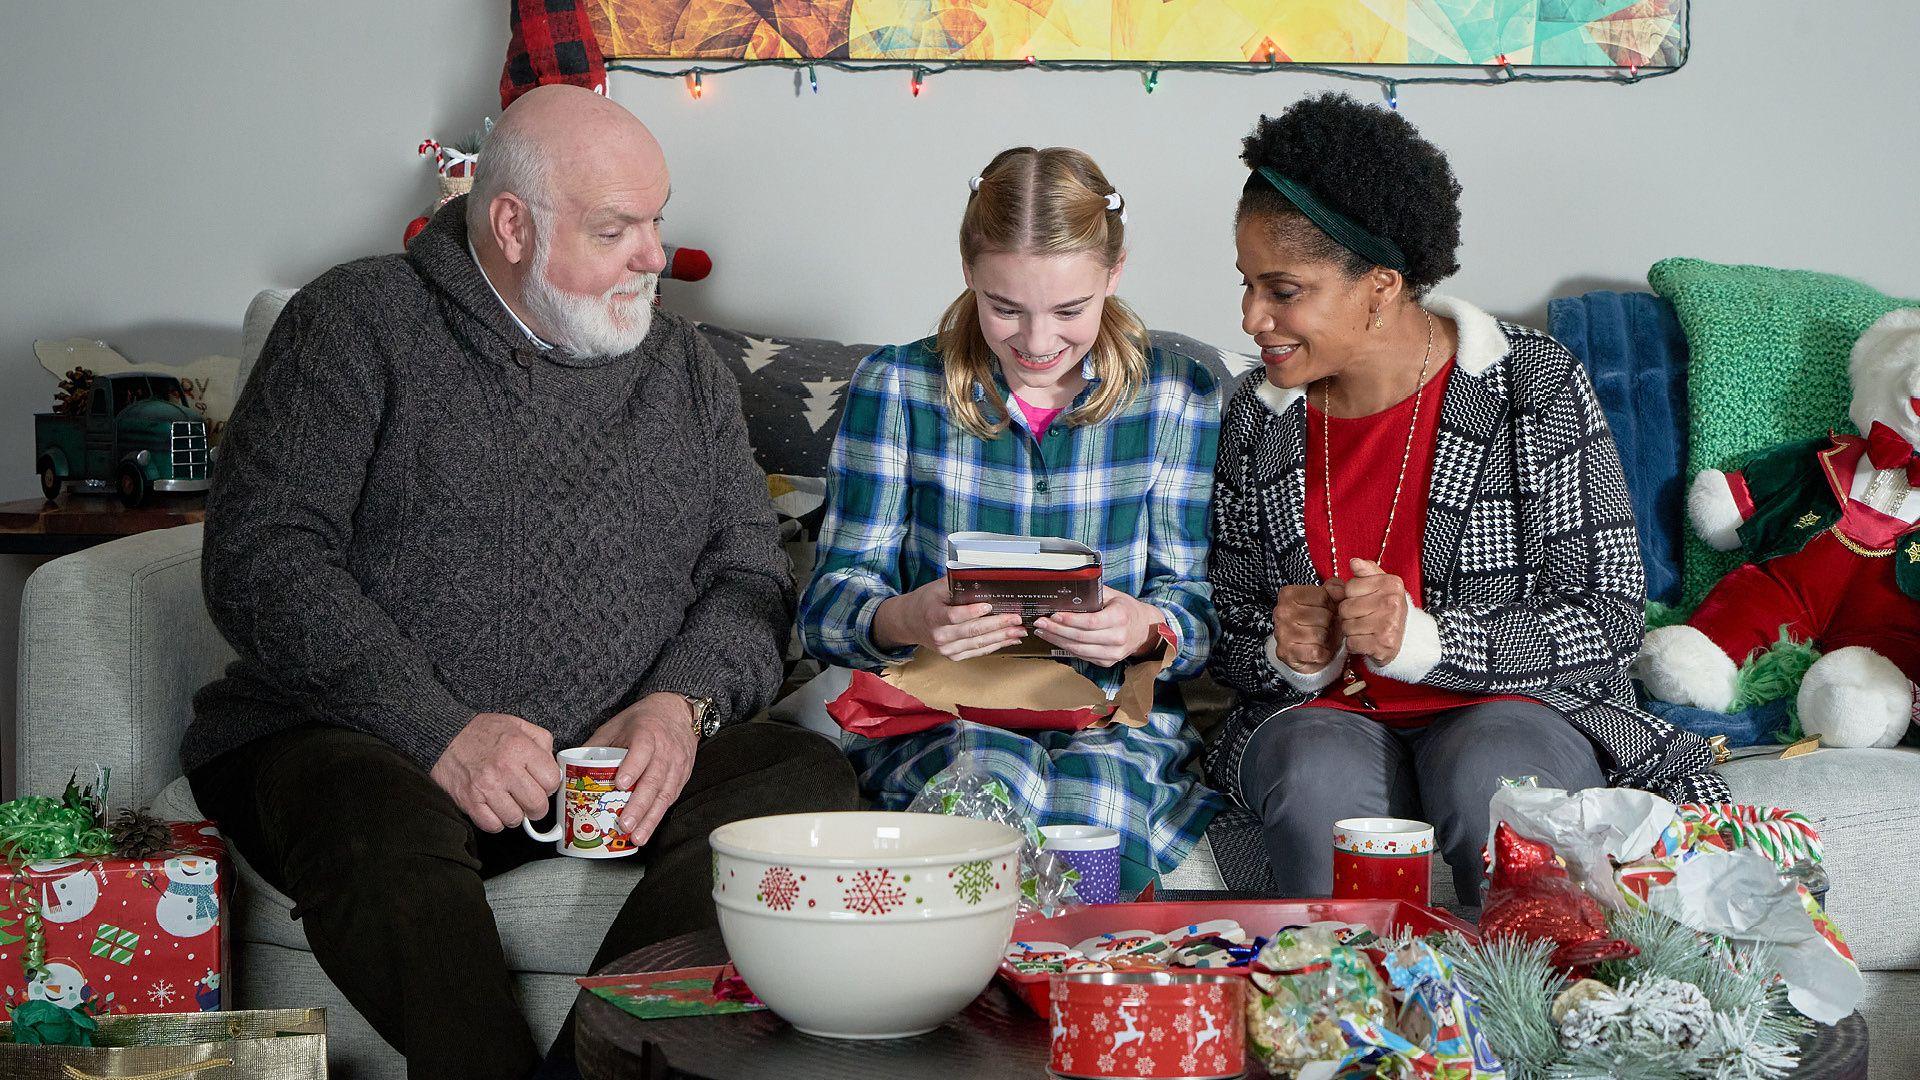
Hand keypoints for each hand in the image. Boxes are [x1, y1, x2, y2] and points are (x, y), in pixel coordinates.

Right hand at [430, 712, 563, 832]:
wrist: (444, 736)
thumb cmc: (481, 732)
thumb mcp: (517, 724)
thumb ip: (541, 741)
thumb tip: (553, 766)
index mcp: (520, 748)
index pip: (552, 780)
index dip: (549, 785)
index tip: (542, 785)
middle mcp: (505, 768)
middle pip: (537, 805)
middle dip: (536, 807)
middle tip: (529, 800)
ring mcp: (486, 786)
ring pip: (516, 819)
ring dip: (515, 814)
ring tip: (509, 802)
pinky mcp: (469, 801)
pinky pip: (492, 826)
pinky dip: (496, 821)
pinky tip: (494, 808)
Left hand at [582, 692, 699, 844]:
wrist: (677, 713)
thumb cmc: (644, 719)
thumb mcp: (617, 724)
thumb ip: (597, 745)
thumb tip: (572, 768)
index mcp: (647, 733)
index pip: (642, 751)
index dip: (632, 768)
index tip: (620, 785)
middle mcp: (665, 750)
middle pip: (653, 780)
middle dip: (639, 806)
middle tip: (624, 824)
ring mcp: (676, 765)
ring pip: (664, 795)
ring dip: (650, 818)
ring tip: (636, 836)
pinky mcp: (682, 777)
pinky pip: (670, 798)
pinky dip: (658, 816)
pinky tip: (647, 829)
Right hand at [872, 576, 1025, 659]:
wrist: (909, 623)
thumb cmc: (926, 602)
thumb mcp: (935, 588)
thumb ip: (956, 583)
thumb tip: (981, 575)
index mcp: (933, 616)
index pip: (954, 616)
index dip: (972, 612)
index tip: (989, 606)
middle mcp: (940, 636)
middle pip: (972, 631)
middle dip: (997, 625)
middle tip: (1016, 619)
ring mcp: (947, 649)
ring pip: (978, 644)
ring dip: (1002, 638)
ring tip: (1019, 631)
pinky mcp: (953, 656)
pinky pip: (977, 652)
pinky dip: (995, 646)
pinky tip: (1009, 641)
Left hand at [1033, 588, 1165, 665]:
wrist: (1144, 629)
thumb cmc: (1125, 608)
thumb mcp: (1113, 595)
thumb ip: (1093, 592)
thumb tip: (1067, 587)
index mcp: (1120, 618)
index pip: (1091, 622)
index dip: (1070, 620)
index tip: (1053, 615)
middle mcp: (1118, 638)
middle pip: (1081, 638)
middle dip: (1057, 630)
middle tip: (1040, 623)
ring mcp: (1114, 653)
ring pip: (1079, 650)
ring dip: (1057, 641)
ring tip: (1042, 632)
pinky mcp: (1108, 662)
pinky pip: (1083, 656)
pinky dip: (1066, 648)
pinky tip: (1055, 639)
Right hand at [1271, 583, 1339, 672]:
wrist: (1305, 653)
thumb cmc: (1317, 624)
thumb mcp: (1327, 602)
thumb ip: (1335, 589)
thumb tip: (1341, 591)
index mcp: (1289, 594)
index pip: (1323, 596)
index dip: (1331, 606)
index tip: (1326, 610)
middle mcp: (1281, 612)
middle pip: (1323, 616)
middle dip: (1329, 624)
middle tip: (1324, 627)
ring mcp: (1282, 632)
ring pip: (1320, 634)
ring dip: (1326, 639)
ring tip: (1321, 639)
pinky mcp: (1286, 652)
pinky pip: (1316, 651)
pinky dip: (1322, 654)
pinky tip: (1318, 650)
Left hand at [1338, 559, 1407, 662]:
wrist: (1409, 638)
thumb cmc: (1388, 608)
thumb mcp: (1381, 585)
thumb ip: (1366, 571)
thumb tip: (1353, 562)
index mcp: (1391, 583)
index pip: (1349, 587)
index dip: (1352, 595)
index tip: (1365, 600)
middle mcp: (1392, 602)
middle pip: (1345, 608)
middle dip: (1349, 614)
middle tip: (1365, 617)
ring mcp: (1389, 624)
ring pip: (1346, 626)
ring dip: (1351, 630)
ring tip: (1366, 629)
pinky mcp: (1383, 644)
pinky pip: (1351, 643)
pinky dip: (1355, 644)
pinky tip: (1367, 641)